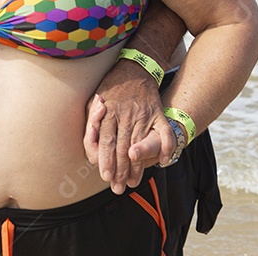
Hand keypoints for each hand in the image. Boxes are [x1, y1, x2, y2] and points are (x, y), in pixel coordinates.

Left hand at [83, 60, 173, 193]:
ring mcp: (144, 114)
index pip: (106, 140)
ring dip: (138, 166)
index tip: (106, 175)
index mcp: (108, 111)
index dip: (106, 159)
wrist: (135, 68)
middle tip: (119, 187)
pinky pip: (165, 132)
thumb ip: (92, 122)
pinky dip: (166, 147)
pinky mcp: (158, 114)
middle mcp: (126, 114)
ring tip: (133, 182)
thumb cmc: (111, 88)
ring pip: (140, 144)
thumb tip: (91, 144)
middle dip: (120, 169)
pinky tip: (163, 161)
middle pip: (123, 146)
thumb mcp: (95, 99)